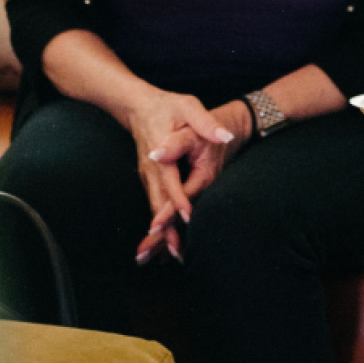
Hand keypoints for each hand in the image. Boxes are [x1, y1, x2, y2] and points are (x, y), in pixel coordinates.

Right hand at [119, 90, 236, 263]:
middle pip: (158, 203)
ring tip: (171, 256)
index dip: (178, 201)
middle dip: (166, 229)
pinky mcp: (150, 181)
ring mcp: (148, 177)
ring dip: (161, 233)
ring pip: (154, 208)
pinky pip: (154, 205)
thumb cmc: (167, 106)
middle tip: (177, 253)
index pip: (170, 182)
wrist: (138, 106)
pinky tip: (164, 243)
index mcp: (160, 155)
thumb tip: (225, 135)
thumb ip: (206, 123)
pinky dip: (159, 225)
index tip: (189, 217)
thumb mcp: (188, 106)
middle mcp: (151, 170)